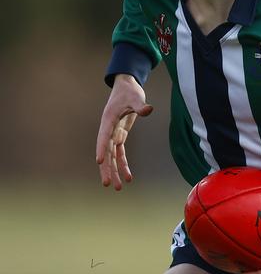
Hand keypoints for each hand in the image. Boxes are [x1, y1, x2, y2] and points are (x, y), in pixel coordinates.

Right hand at [95, 74, 152, 189]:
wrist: (126, 86)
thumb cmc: (129, 91)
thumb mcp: (136, 96)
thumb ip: (140, 105)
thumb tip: (148, 110)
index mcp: (108, 120)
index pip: (104, 137)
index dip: (102, 149)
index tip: (100, 161)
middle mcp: (108, 129)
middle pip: (106, 152)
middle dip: (107, 168)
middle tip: (108, 183)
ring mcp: (113, 133)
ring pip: (112, 156)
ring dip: (115, 171)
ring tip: (118, 187)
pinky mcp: (120, 135)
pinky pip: (120, 153)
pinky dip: (123, 164)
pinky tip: (128, 177)